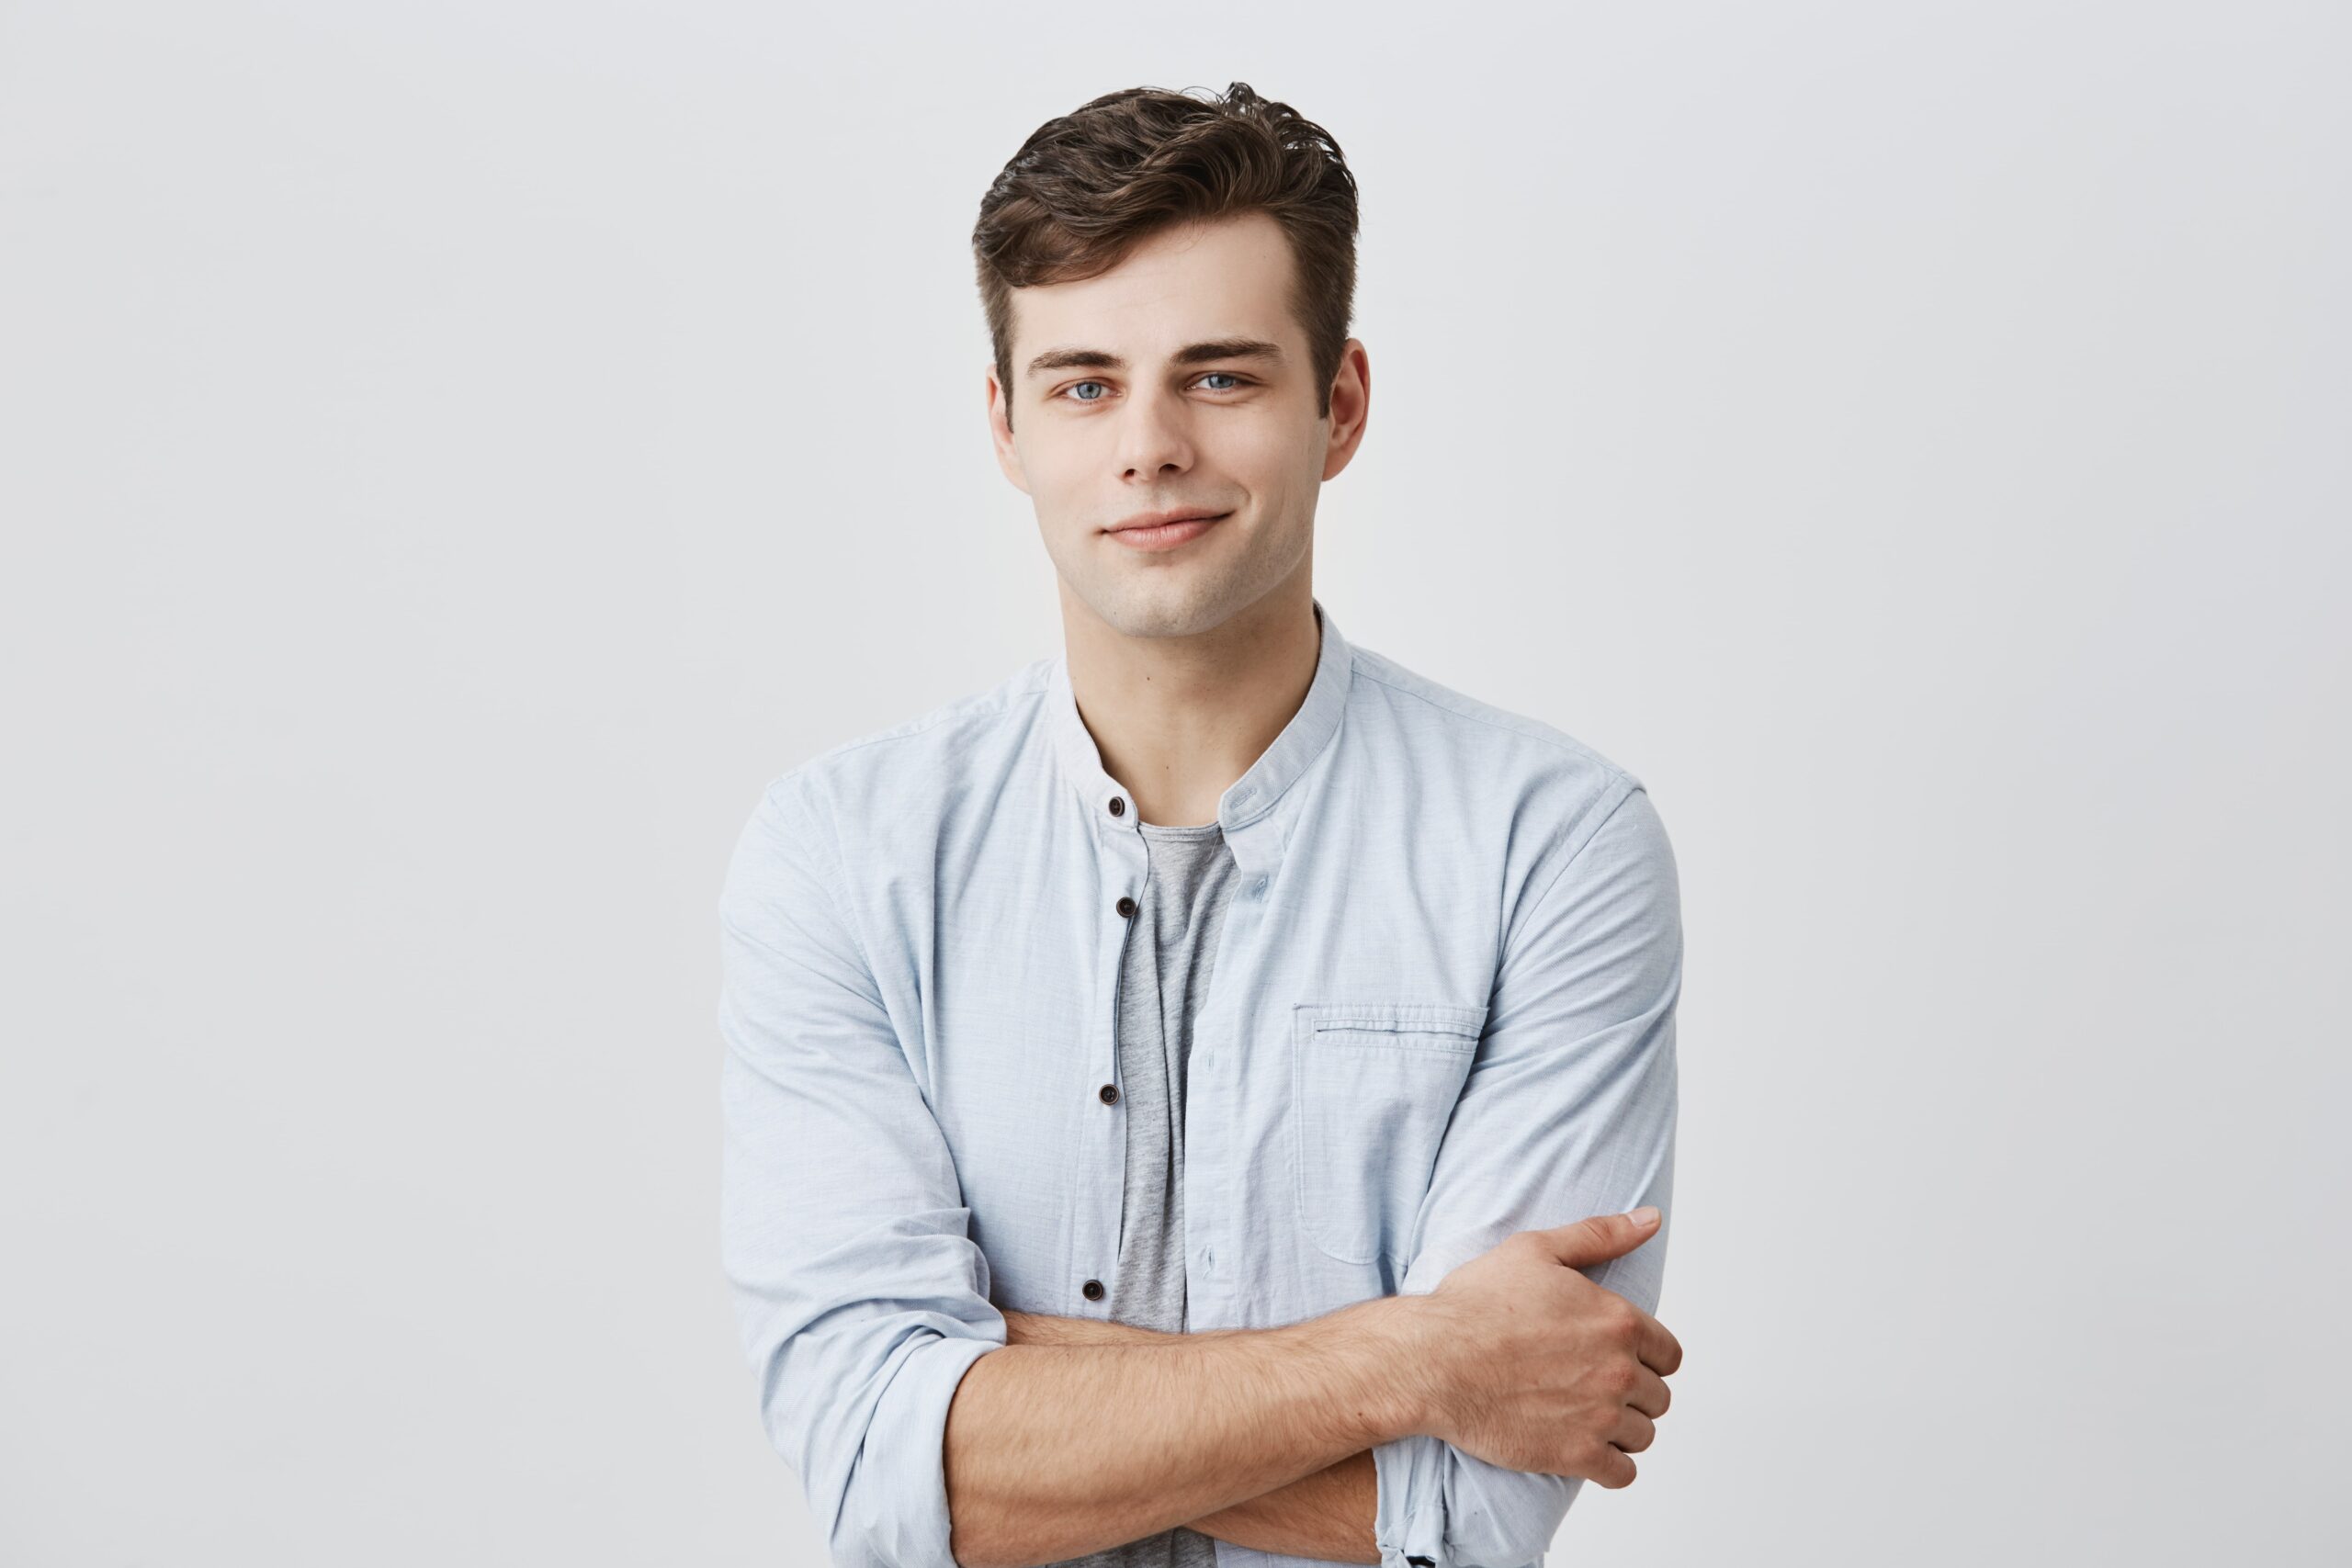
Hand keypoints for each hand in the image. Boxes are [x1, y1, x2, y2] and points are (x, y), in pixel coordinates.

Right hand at [1405, 1209, 1680, 1487]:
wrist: (1433, 1360)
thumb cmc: (1475, 1303)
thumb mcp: (1536, 1250)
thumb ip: (1601, 1235)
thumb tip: (1650, 1219)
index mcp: (1618, 1321)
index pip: (1668, 1355)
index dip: (1644, 1356)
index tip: (1613, 1357)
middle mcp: (1619, 1371)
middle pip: (1657, 1397)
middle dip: (1632, 1393)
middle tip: (1591, 1386)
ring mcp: (1600, 1417)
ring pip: (1642, 1436)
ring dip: (1621, 1430)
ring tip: (1585, 1416)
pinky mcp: (1576, 1456)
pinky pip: (1622, 1475)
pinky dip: (1608, 1466)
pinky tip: (1582, 1448)